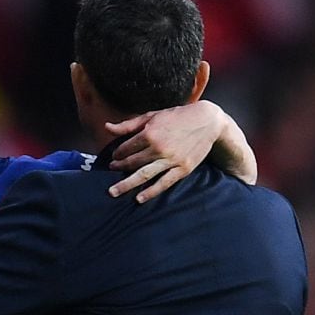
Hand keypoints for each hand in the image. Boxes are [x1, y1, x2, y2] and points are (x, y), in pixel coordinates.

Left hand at [104, 100, 225, 202]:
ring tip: (113, 192)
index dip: (118, 153)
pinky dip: (150, 192)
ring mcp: (171, 160)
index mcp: (150, 133)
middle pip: (132, 162)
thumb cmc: (177, 117)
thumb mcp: (152, 116)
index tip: (115, 156)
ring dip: (126, 184)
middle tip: (111, 171)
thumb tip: (107, 128)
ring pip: (143, 175)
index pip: (126, 148)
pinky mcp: (182, 169)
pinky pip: (163, 183)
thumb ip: (128, 125)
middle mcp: (158, 148)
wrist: (207, 121)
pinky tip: (139, 198)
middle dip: (119, 167)